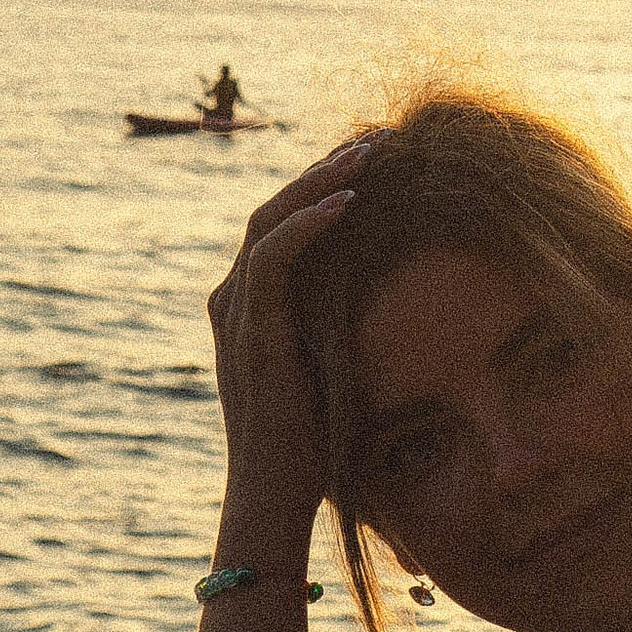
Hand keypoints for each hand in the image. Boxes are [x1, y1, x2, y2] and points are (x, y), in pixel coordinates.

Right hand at [206, 135, 382, 516]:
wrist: (274, 494)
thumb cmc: (313, 441)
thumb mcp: (332, 367)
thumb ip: (341, 327)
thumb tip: (397, 300)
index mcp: (250, 304)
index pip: (283, 222)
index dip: (323, 184)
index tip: (374, 157)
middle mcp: (234, 299)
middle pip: (274, 208)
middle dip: (324, 167)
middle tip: (377, 137)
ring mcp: (236, 312)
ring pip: (270, 220)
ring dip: (320, 180)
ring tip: (370, 152)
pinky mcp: (252, 330)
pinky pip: (273, 259)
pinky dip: (309, 224)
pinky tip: (350, 201)